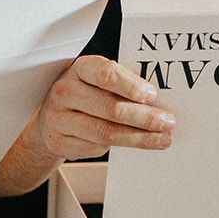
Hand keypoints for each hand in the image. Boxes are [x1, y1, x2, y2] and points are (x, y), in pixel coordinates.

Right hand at [29, 55, 174, 160]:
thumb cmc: (85, 95)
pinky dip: (117, 147)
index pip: (105, 74)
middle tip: (167, 123)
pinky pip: (94, 148)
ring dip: (138, 138)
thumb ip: (123, 84)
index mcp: (79, 69)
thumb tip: (158, 98)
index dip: (131, 86)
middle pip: (110, 108)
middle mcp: (64, 92)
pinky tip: (132, 143)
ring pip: (105, 132)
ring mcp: (58, 118)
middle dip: (144, 117)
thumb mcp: (99, 81)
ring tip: (161, 139)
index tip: (152, 96)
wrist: (52, 117)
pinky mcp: (58, 142)